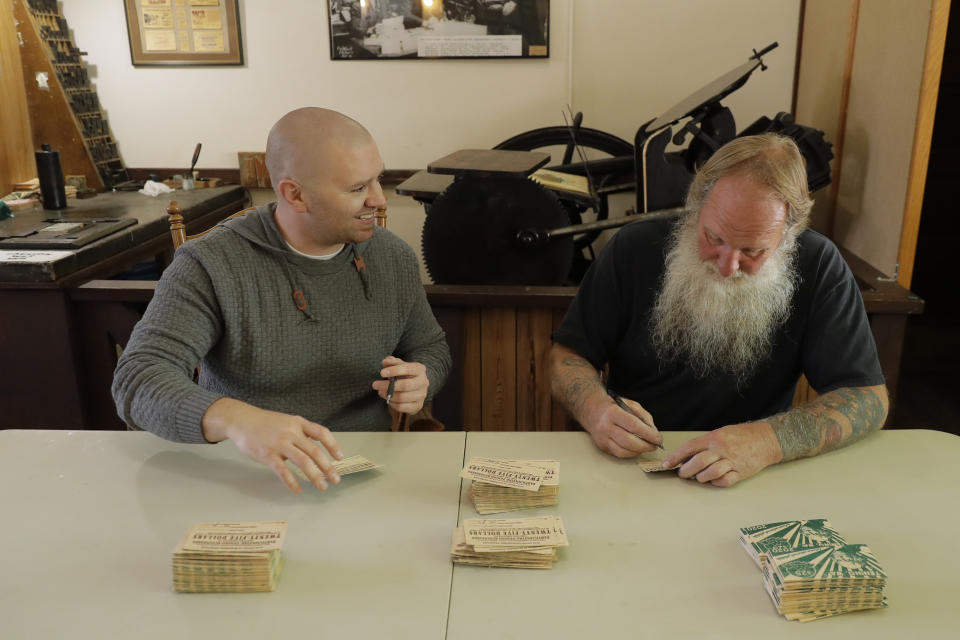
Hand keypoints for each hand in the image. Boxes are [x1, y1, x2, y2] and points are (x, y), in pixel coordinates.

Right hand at [201, 397, 343, 493]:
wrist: (240, 420)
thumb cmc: (265, 423)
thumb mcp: (286, 421)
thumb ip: (300, 432)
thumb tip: (316, 449)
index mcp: (298, 423)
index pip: (321, 433)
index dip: (333, 445)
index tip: (340, 458)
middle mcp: (291, 432)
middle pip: (315, 451)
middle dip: (328, 467)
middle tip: (336, 479)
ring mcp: (279, 444)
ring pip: (303, 461)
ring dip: (315, 476)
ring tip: (322, 486)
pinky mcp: (267, 455)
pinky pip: (283, 471)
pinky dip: (292, 482)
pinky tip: (298, 490)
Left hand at [371, 356, 428, 414]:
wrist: (416, 387)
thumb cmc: (406, 375)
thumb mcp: (400, 366)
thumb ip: (392, 362)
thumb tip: (386, 362)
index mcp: (419, 369)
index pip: (407, 369)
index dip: (394, 371)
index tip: (382, 373)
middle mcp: (423, 382)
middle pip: (405, 385)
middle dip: (387, 385)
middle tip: (375, 384)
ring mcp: (422, 395)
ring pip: (402, 398)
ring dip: (387, 395)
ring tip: (380, 391)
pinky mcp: (418, 406)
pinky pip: (402, 407)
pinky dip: (392, 403)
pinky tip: (388, 398)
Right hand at [584, 395, 661, 458]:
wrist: (593, 412)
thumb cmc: (614, 407)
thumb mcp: (630, 404)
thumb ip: (643, 416)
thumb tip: (654, 432)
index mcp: (613, 412)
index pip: (633, 425)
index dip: (648, 434)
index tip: (658, 438)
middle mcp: (605, 426)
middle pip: (629, 441)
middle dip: (646, 445)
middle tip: (655, 445)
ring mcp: (602, 438)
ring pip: (624, 451)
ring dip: (639, 451)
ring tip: (647, 447)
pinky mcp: (602, 446)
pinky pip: (619, 454)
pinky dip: (631, 453)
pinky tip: (637, 449)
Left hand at [662, 422, 782, 486]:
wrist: (765, 439)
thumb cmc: (741, 436)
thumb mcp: (720, 433)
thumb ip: (704, 444)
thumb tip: (685, 456)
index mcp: (714, 438)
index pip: (689, 447)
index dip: (675, 457)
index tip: (666, 464)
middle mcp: (722, 449)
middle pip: (698, 461)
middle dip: (686, 470)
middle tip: (682, 474)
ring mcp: (732, 461)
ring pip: (711, 472)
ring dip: (701, 478)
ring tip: (698, 477)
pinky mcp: (741, 472)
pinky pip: (725, 481)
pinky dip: (716, 483)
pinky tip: (714, 480)